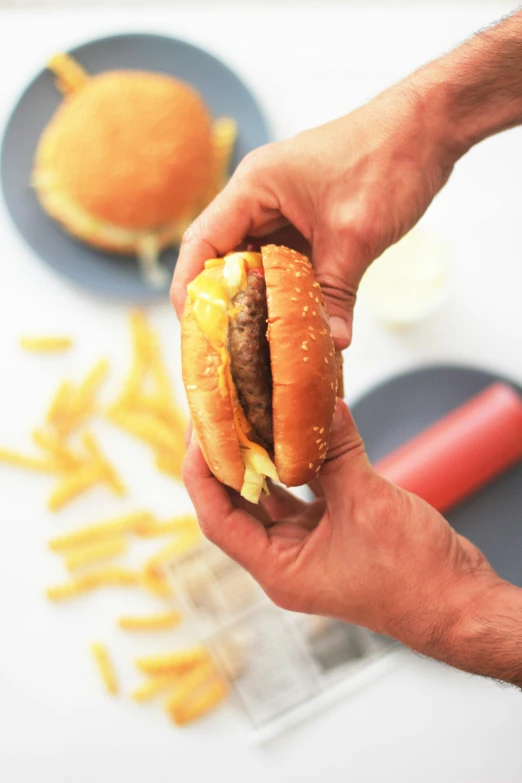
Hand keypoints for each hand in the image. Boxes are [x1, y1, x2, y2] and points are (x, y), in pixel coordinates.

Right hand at [171, 77, 458, 346]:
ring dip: (259, 299)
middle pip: (223, 258)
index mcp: (254, 187)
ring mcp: (282, 208)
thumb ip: (337, 293)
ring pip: (256, 264)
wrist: (428, 128)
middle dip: (225, 303)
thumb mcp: (356, 235)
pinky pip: (285, 262)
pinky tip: (294, 319)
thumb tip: (332, 342)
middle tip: (230, 347)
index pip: (201, 244)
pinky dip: (287, 289)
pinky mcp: (305, 220)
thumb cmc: (388, 159)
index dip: (191, 290)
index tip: (196, 331)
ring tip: (258, 343)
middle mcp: (259, 197)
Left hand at [182, 397, 501, 663]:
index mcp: (279, 569)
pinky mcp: (331, 535)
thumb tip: (322, 407)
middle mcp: (285, 561)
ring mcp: (307, 549)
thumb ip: (337, 453)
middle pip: (238, 506)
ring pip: (270, 499)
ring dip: (260, 461)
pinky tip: (296, 435)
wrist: (458, 602)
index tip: (201, 434)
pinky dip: (297, 466)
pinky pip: (302, 496)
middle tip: (218, 417)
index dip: (203, 474)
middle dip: (225, 462)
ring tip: (248, 419)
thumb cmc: (414, 575)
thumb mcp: (367, 503)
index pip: (219, 519)